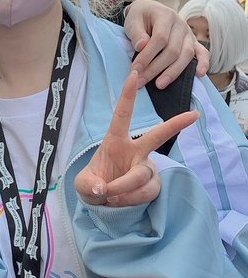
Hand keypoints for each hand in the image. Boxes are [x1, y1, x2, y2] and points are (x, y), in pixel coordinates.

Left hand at [75, 70, 198, 207]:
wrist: (102, 204)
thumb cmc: (94, 184)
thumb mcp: (83, 184)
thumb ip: (90, 185)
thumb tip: (105, 189)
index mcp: (115, 141)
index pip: (123, 115)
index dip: (128, 95)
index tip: (134, 74)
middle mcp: (136, 151)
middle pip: (158, 136)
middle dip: (176, 124)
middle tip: (195, 115)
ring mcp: (147, 167)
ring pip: (142, 176)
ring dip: (124, 189)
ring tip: (110, 195)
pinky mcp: (153, 184)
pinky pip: (147, 191)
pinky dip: (130, 200)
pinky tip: (120, 201)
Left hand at [125, 0, 208, 87]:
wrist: (150, 11)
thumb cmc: (140, 18)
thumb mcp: (132, 20)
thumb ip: (136, 33)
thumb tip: (142, 46)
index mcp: (165, 16)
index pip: (160, 39)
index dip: (147, 56)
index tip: (135, 70)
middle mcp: (180, 25)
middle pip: (172, 50)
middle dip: (155, 69)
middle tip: (141, 81)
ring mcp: (189, 34)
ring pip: (186, 55)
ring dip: (173, 72)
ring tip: (159, 85)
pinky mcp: (193, 43)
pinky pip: (202, 53)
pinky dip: (204, 63)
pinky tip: (200, 74)